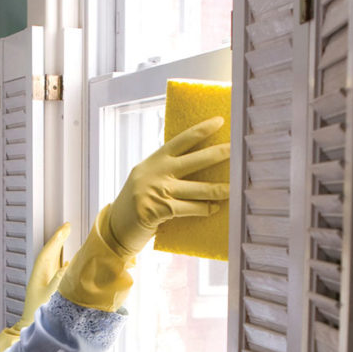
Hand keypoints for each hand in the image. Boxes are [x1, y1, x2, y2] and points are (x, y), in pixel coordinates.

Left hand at [19, 222, 71, 326]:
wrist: (31, 324)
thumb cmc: (38, 312)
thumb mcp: (50, 296)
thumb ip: (58, 280)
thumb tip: (66, 266)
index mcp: (39, 274)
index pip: (48, 252)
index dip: (57, 239)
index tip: (64, 229)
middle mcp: (40, 274)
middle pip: (50, 252)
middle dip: (58, 238)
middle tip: (67, 226)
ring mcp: (44, 278)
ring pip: (52, 258)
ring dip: (60, 247)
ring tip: (67, 235)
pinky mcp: (49, 285)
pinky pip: (55, 268)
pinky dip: (62, 261)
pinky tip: (68, 259)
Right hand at [106, 117, 229, 256]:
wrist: (115, 229)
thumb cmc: (136, 205)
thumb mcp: (146, 180)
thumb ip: (166, 171)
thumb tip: (198, 165)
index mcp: (153, 161)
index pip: (181, 140)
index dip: (201, 130)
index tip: (219, 122)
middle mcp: (155, 172)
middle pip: (195, 160)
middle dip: (219, 154)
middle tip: (237, 149)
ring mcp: (156, 190)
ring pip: (197, 188)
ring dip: (219, 189)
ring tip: (234, 188)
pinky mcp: (158, 210)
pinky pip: (190, 208)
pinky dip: (204, 209)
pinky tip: (214, 208)